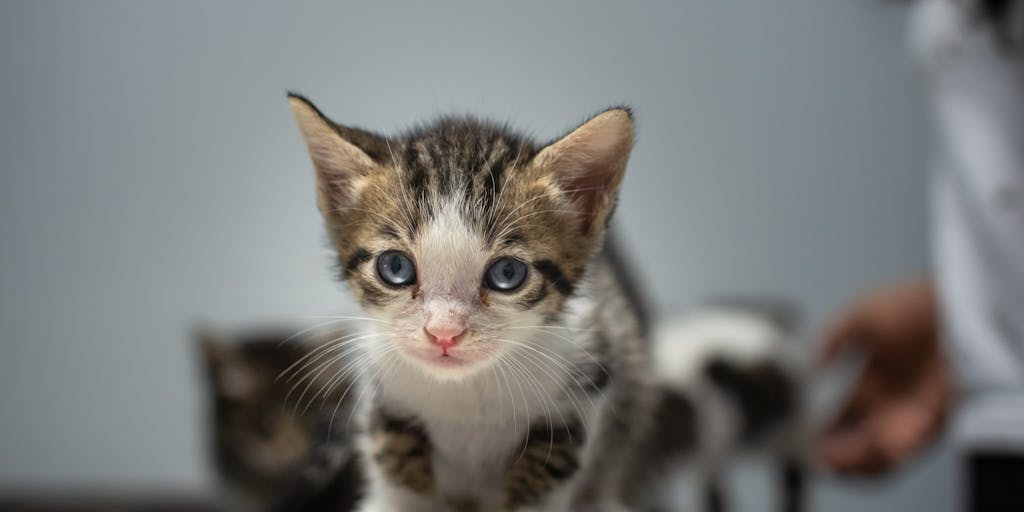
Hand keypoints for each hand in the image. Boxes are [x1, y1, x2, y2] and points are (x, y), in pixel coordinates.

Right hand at [816, 279, 951, 474]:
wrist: (960, 303)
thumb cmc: (916, 305)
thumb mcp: (860, 316)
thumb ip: (830, 341)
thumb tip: (806, 366)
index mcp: (870, 383)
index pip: (838, 420)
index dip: (819, 434)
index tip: (802, 441)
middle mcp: (890, 405)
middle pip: (856, 446)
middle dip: (835, 457)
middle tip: (820, 457)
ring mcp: (913, 416)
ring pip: (880, 455)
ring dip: (859, 460)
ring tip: (842, 457)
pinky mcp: (937, 420)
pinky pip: (911, 445)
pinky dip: (895, 449)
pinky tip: (883, 442)